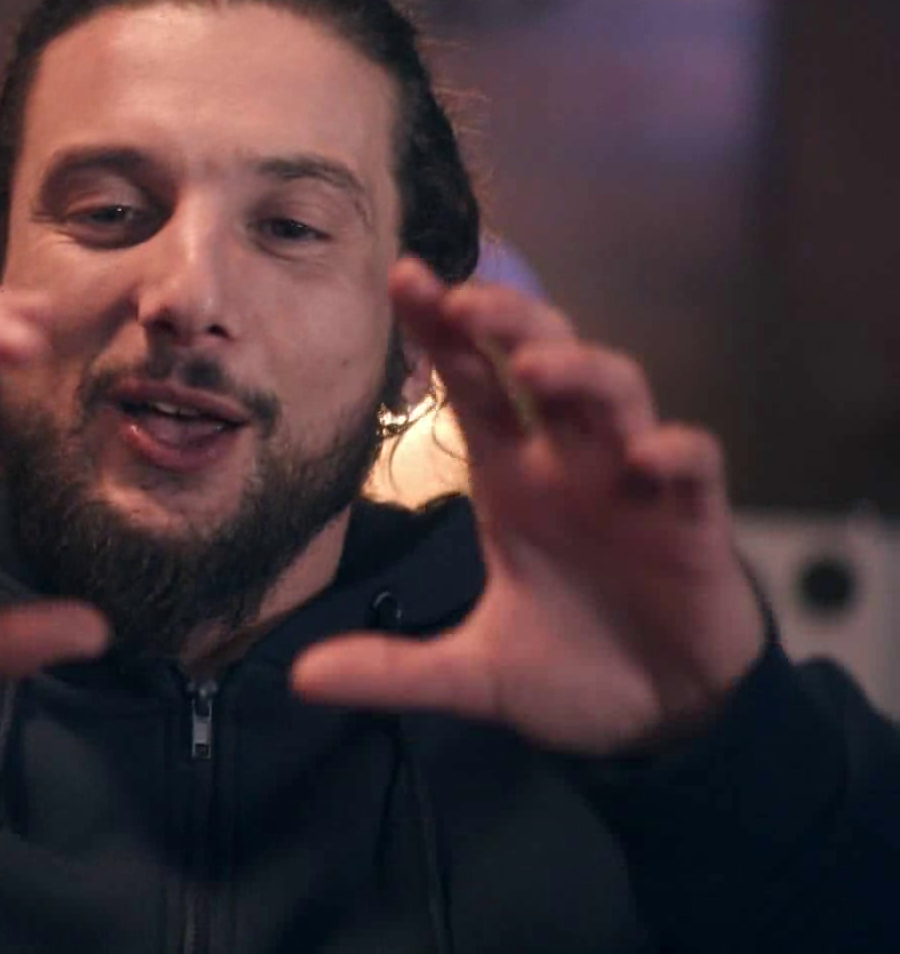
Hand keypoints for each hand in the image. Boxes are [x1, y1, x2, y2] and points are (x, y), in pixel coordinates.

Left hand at [291, 258, 766, 756]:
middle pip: (545, 358)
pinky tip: (645, 458)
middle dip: (510, 322)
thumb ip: (393, 671)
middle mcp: (570, 464)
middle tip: (465, 302)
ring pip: (618, 391)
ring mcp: (634, 485)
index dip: (442, 330)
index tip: (402, 276)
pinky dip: (674, 452)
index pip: (473, 384)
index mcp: (514, 479)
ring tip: (537, 368)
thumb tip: (300, 680)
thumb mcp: (473, 676)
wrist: (666, 719)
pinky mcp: (694, 523)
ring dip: (581, 370)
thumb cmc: (575, 670)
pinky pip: (694, 466)